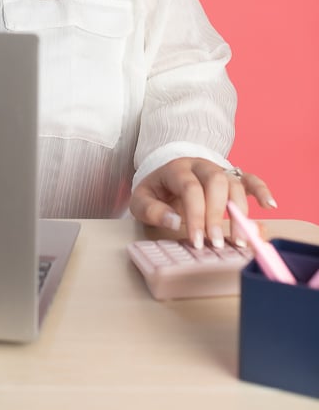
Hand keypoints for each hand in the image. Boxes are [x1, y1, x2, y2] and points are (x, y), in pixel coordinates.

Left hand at [129, 158, 276, 248]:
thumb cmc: (156, 191)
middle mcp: (201, 165)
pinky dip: (261, 191)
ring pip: (235, 184)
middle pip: (215, 182)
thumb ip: (152, 210)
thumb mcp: (141, 199)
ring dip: (240, 212)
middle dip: (217, 215)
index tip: (198, 242)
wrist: (165, 177)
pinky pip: (251, 179)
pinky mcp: (232, 177)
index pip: (190, 188)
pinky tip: (269, 207)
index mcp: (177, 168)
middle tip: (216, 244)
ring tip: (239, 240)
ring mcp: (219, 169)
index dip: (195, 215)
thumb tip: (174, 222)